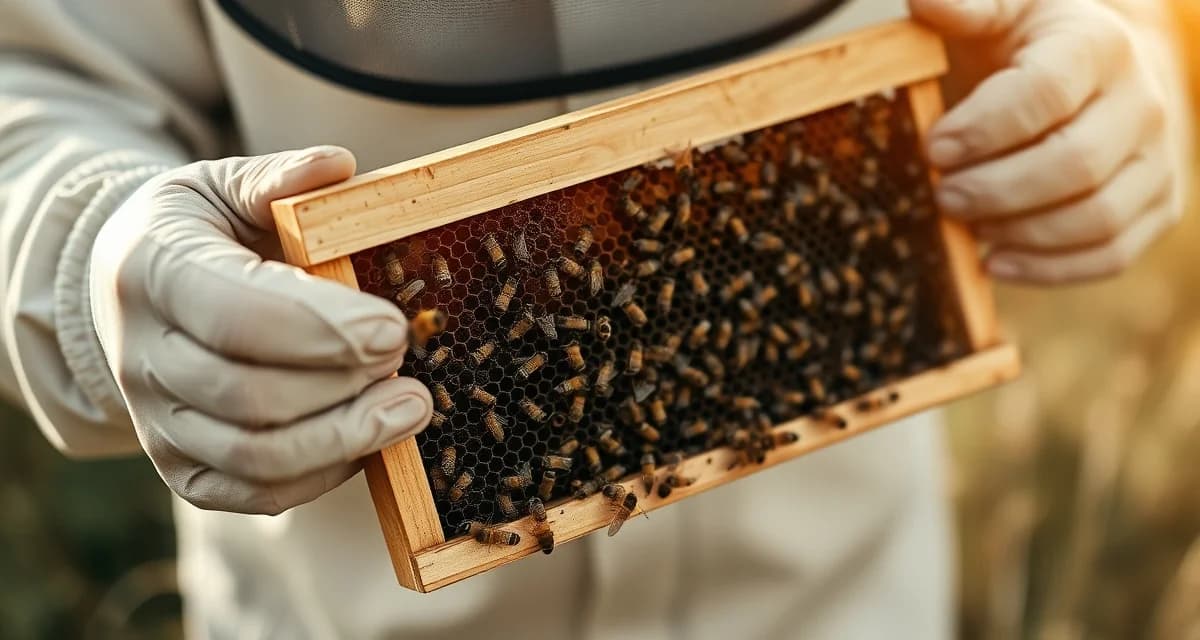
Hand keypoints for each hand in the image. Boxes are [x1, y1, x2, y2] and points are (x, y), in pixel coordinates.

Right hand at [90, 146, 431, 514]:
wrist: (128, 290)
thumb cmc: (199, 231)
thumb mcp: (224, 185)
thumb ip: (279, 178)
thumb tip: (340, 165)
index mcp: (153, 271)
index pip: (236, 314)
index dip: (321, 328)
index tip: (394, 327)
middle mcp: (142, 356)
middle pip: (250, 395)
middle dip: (344, 385)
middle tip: (408, 362)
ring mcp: (157, 421)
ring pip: (254, 456)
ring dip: (344, 438)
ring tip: (411, 408)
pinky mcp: (181, 467)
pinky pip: (253, 494)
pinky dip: (320, 476)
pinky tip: (369, 441)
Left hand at [911, 0, 1179, 283]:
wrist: (1100, 72)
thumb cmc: (1031, 43)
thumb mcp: (1001, 11)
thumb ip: (966, 7)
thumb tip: (925, 1)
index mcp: (1097, 46)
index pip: (1045, 94)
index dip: (983, 129)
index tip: (933, 149)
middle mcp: (1142, 102)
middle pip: (1073, 164)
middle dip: (996, 189)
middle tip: (943, 197)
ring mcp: (1158, 159)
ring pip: (1097, 218)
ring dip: (1020, 233)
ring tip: (967, 227)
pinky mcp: (1159, 206)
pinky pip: (1111, 254)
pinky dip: (1049, 270)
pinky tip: (996, 262)